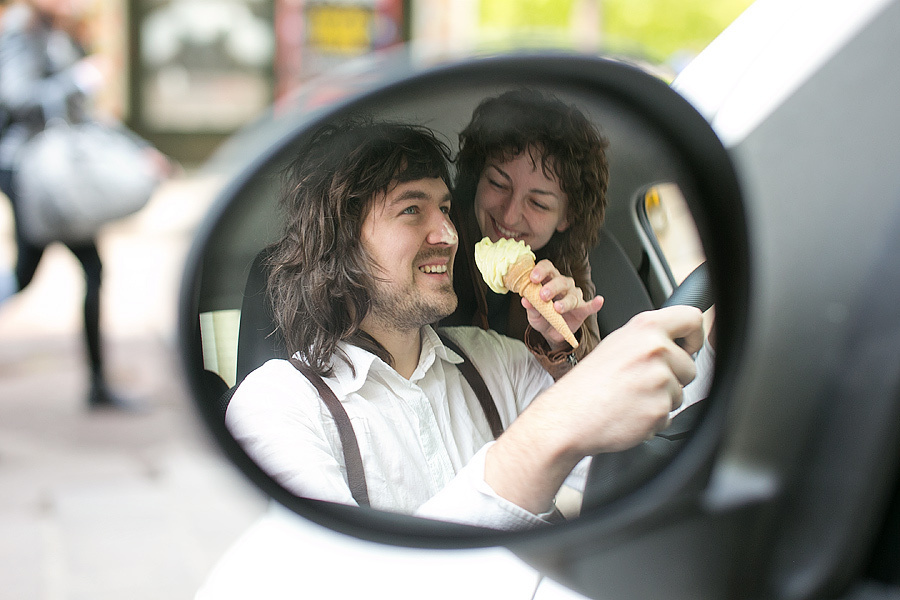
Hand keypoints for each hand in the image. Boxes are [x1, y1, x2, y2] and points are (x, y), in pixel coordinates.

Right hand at [485, 306, 703, 513]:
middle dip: (673, 378)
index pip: (693, 318)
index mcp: (645, 327)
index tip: (686, 348)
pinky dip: (653, 418)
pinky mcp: (660, 409)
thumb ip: (650, 338)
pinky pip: (670, 416)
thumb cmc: (588, 382)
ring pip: (680, 393)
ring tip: (631, 397)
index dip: (693, 336)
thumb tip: (677, 341)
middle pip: (691, 365)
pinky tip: (630, 412)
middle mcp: (656, 349)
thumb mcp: (617, 343)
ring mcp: (660, 379)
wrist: (568, 415)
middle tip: (641, 382)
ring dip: (661, 399)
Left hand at [522, 260, 603, 348]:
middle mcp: (563, 285)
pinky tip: (599, 301)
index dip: (540, 271)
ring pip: (572, 294)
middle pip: (560, 280)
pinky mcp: (583, 310)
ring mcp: (574, 296)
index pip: (547, 268)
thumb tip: (525, 301)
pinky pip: (590, 306)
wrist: (552, 333)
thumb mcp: (533, 314)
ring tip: (557, 308)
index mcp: (549, 281)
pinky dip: (595, 304)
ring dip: (565, 301)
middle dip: (551, 287)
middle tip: (543, 295)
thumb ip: (531, 307)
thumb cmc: (542, 317)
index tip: (533, 278)